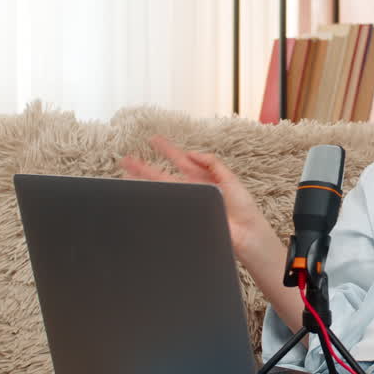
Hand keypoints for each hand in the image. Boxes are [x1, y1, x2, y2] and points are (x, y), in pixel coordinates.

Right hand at [120, 136, 271, 257]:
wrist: (247, 233)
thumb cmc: (243, 209)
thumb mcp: (230, 179)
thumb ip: (212, 163)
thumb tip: (192, 153)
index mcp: (202, 179)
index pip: (181, 161)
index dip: (167, 150)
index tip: (154, 140)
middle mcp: (191, 191)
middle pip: (163, 176)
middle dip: (145, 167)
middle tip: (127, 159)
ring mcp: (187, 205)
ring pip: (162, 190)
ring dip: (144, 183)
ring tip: (126, 176)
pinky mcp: (186, 217)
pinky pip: (168, 207)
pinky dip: (155, 201)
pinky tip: (142, 197)